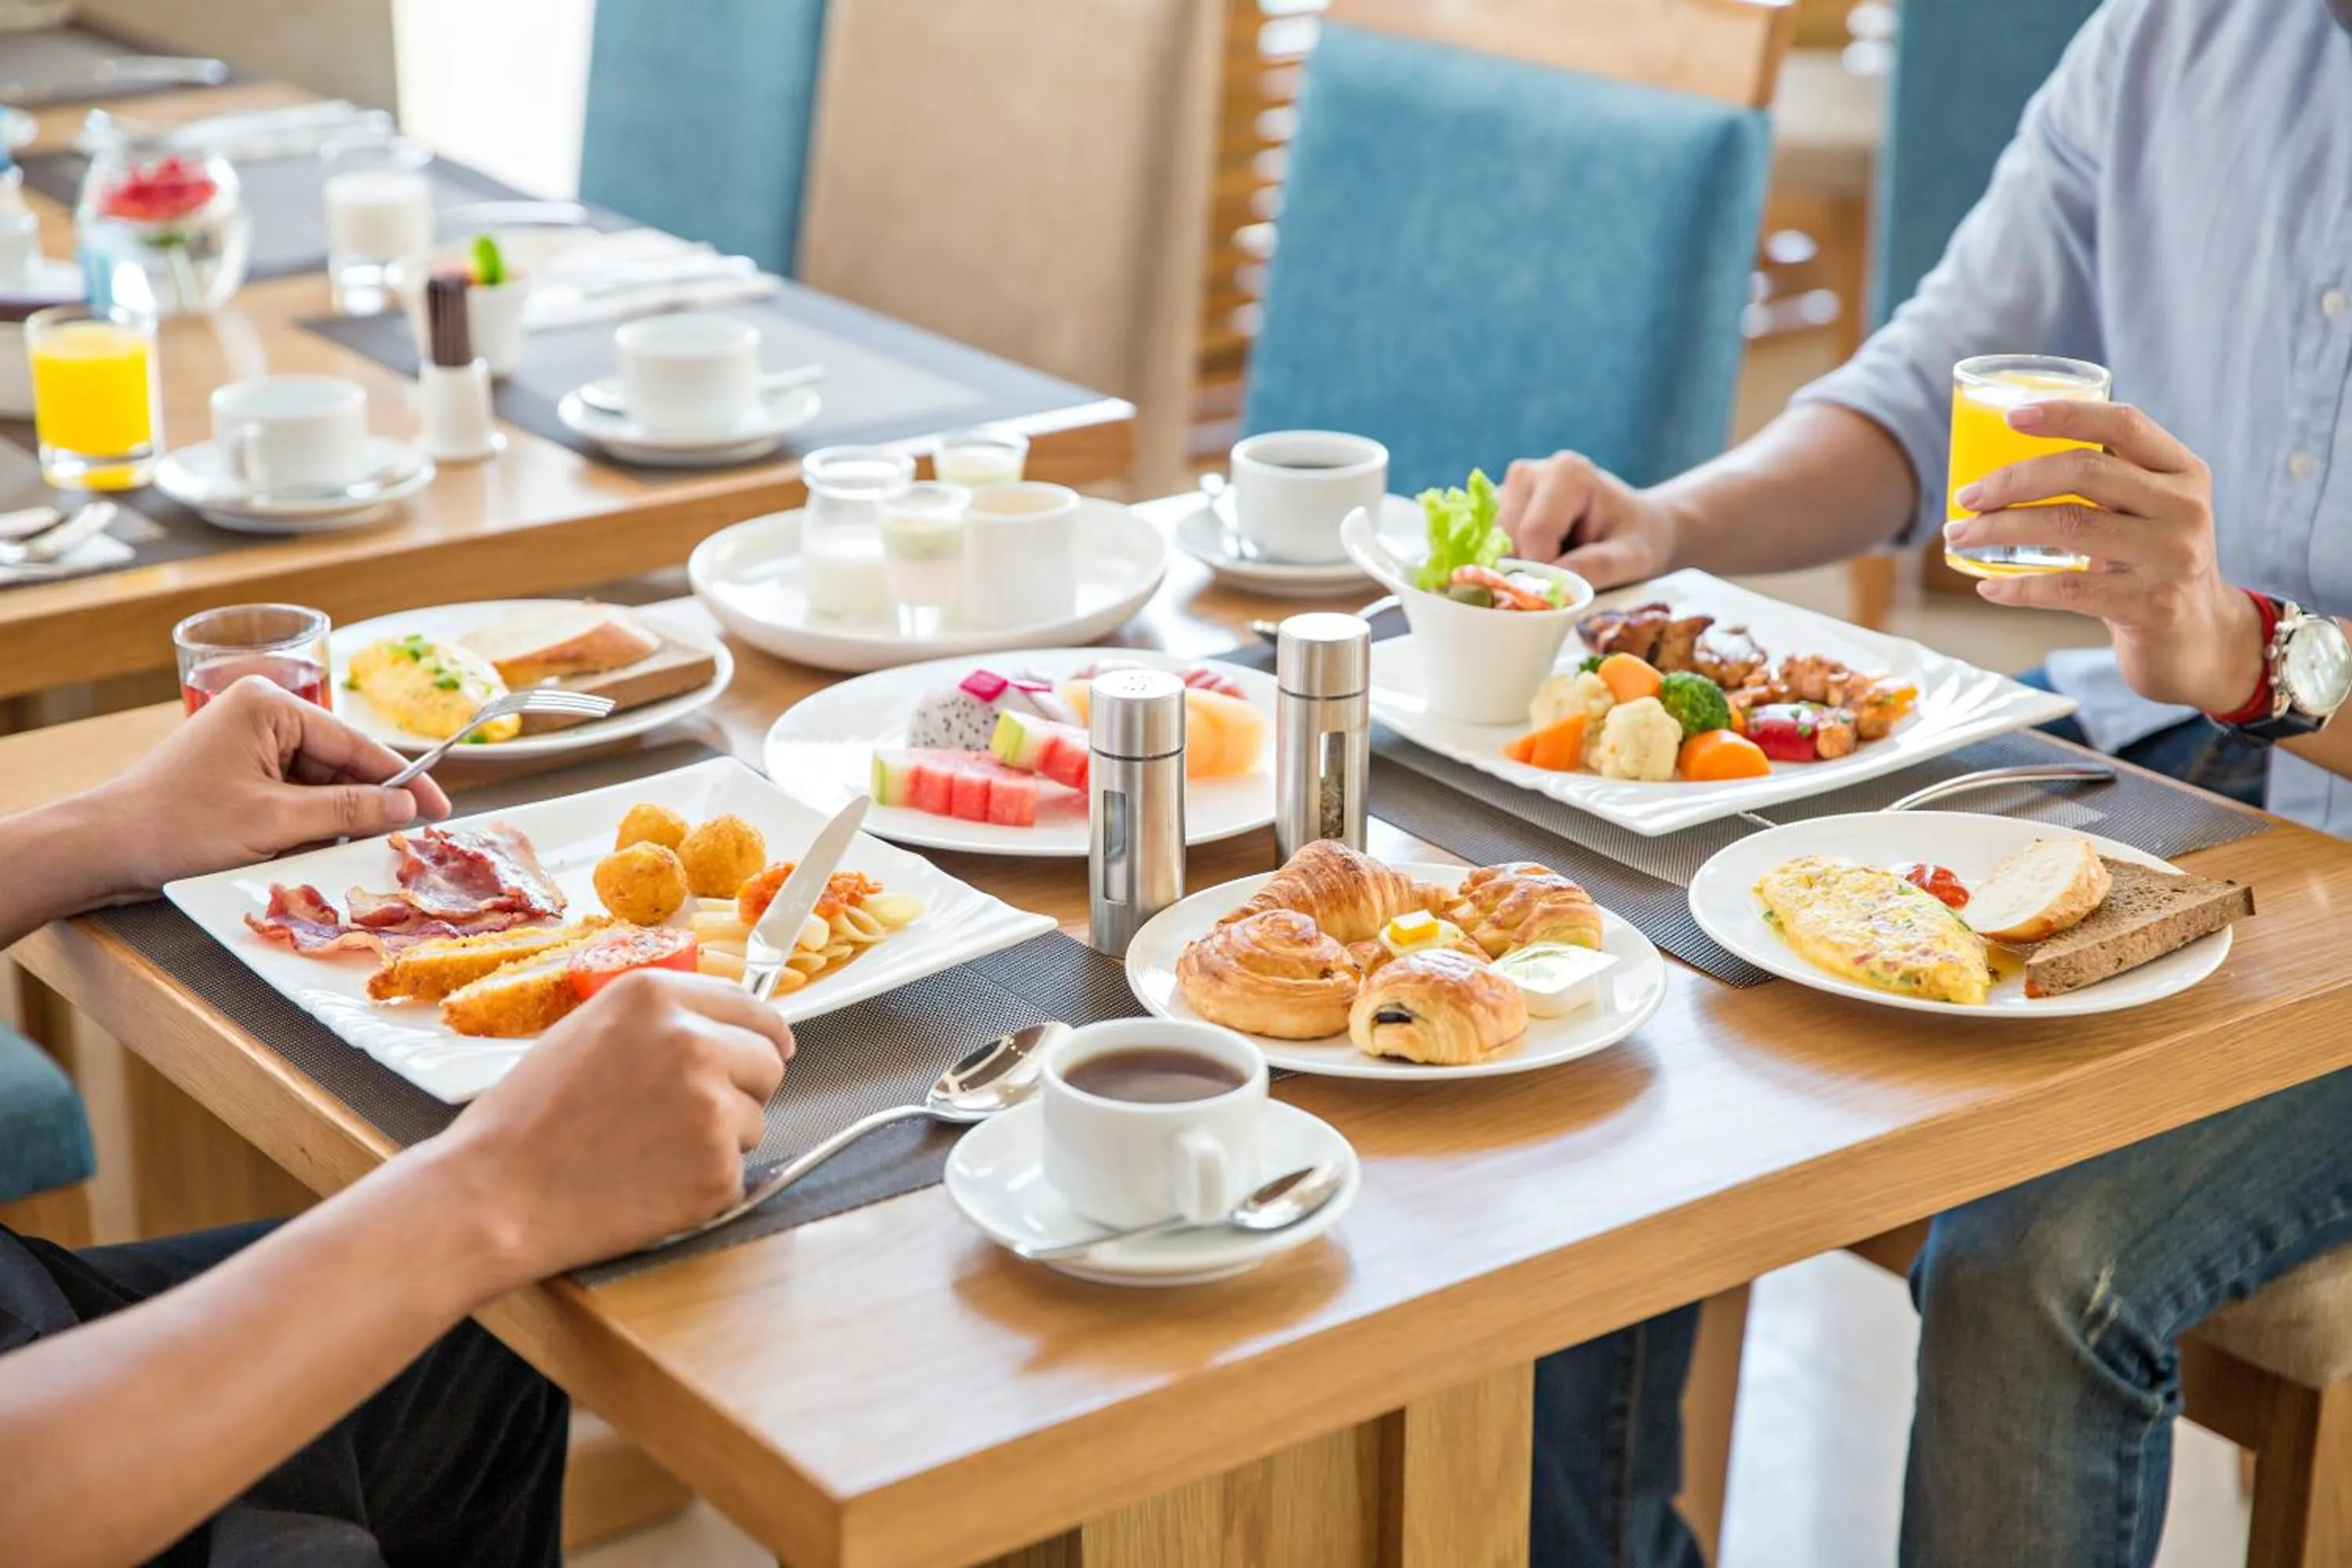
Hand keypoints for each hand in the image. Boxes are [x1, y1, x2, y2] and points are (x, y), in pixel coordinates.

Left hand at [80, 677, 452, 897]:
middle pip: (339, 763)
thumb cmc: (179, 827)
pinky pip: (291, 798)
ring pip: (317, 785)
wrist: (101, 850)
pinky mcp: (236, 775)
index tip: (442, 809)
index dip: (404, 781)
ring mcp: (246, 745)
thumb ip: (347, 811)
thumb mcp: (274, 822)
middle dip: (365, 805)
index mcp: (269, 705)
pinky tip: (311, 852)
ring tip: (351, 853)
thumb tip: (407, 807)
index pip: (355, 743)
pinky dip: (305, 827)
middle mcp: (260, 714)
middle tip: (404, 841)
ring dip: (333, 821)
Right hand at [434, 971, 793, 1279]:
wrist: (495, 1193)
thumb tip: (725, 1030)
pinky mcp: (716, 1171)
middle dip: (743, 1087)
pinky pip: (736, 1173)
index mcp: (656, 997)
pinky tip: (649, 1184)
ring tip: (648, 1150)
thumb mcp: (591, 1031)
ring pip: (754, 1120)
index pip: (752, 1007)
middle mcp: (693, 1042)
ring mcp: (710, 1108)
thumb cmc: (528, 1118)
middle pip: (768, 1061)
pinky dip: (703, 1184)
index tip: (768, 1048)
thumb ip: (661, 1022)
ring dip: (720, 1138)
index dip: (760, 1034)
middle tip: (689, 1115)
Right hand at [1496, 451, 1678, 588]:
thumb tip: (1551, 588)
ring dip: (1515, 567)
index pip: (1534, 531)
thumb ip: (1597, 568)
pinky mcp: (1495, 507)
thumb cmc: (1633, 538)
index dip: (1544, 570)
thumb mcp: (1632, 557)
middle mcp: (1529, 473)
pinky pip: (1485, 544)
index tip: (1566, 588)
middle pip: (1506, 537)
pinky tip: (1535, 562)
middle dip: (1527, 570)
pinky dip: (1505, 563)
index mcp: (1566, 473)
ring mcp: (1507, 488)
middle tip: (1562, 578)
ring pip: (1490, 544)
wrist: (1629, 525)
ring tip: (1554, 564)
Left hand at [1942, 401, 2265, 712]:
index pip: (2123, 424)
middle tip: (1967, 496)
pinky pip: (2067, 588)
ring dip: (1999, 529)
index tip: (2011, 416)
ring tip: (1959, 535)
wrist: (2199, 638)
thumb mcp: (2147, 511)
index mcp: (2182, 471)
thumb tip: (2007, 465)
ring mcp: (2171, 557)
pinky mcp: (2149, 605)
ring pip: (2068, 526)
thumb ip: (2105, 482)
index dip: (2066, 414)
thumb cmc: (2152, 564)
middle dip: (2012, 480)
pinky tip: (1987, 585)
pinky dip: (2018, 587)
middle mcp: (2184, 507)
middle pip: (2084, 471)